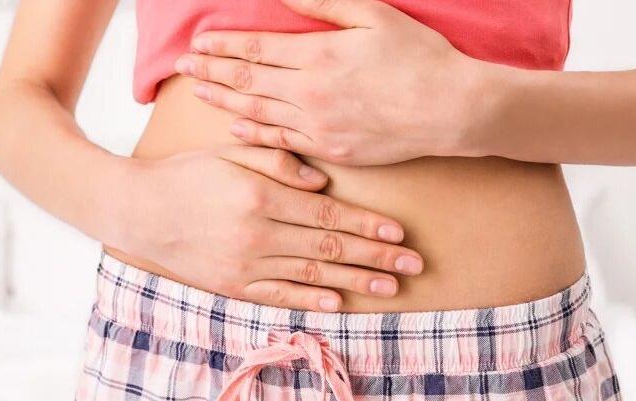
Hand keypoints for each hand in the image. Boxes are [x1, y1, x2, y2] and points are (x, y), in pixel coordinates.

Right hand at [112, 146, 423, 311]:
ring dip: (355, 282)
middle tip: (413, 265)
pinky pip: (280, 296)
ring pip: (312, 275)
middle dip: (376, 257)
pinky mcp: (234, 285)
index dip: (367, 225)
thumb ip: (278, 162)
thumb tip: (323, 183)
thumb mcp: (230, 154)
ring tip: (390, 287)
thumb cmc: (188, 175)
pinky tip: (339, 302)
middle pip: (330, 248)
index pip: (328, 216)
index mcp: (261, 197)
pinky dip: (311, 300)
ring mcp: (246, 265)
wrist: (138, 211)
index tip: (399, 233)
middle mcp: (258, 234)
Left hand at [174, 0, 495, 164]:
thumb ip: (324, 4)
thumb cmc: (420, 57)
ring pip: (258, 113)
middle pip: (248, 81)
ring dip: (224, 102)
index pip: (256, 49)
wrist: (452, 110)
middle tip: (183, 67)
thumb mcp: (374, 15)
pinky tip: (235, 130)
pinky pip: (283, 142)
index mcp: (319, 55)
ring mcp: (319, 125)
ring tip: (198, 93)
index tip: (198, 44)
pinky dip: (255, 135)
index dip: (224, 46)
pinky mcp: (332, 150)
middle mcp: (311, 92)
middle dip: (212, 72)